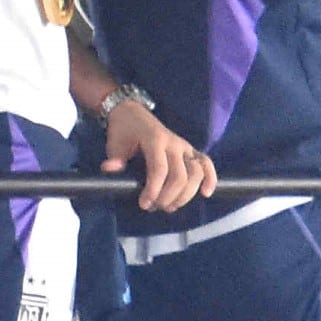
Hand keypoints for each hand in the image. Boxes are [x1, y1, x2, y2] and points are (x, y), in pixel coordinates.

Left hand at [100, 97, 213, 212]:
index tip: (144, 204)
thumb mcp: (114, 143)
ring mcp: (185, 146)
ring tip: (170, 206)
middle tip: (155, 207)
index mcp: (155, 140)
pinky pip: (206, 163)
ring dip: (186, 194)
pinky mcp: (191, 150)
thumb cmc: (123, 131)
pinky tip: (206, 193)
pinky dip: (210, 178)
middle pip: (180, 176)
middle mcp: (174, 143)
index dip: (154, 190)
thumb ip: (115, 158)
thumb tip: (110, 169)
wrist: (132, 113)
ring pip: (196, 173)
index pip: (159, 169)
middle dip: (169, 196)